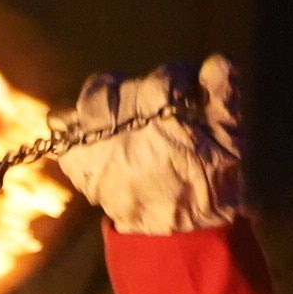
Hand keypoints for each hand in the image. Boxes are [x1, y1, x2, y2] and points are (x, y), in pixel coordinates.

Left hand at [56, 56, 243, 236]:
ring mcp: (98, 146)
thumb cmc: (209, 183)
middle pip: (117, 85)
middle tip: (145, 105)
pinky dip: (71, 130)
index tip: (184, 92)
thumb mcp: (231, 138)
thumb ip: (224, 94)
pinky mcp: (83, 168)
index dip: (177, 80)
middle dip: (133, 89)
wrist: (182, 232)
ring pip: (86, 103)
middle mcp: (124, 124)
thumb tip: (216, 61)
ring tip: (115, 117)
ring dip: (99, 104)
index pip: (164, 76)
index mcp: (162, 111)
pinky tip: (90, 136)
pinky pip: (61, 134)